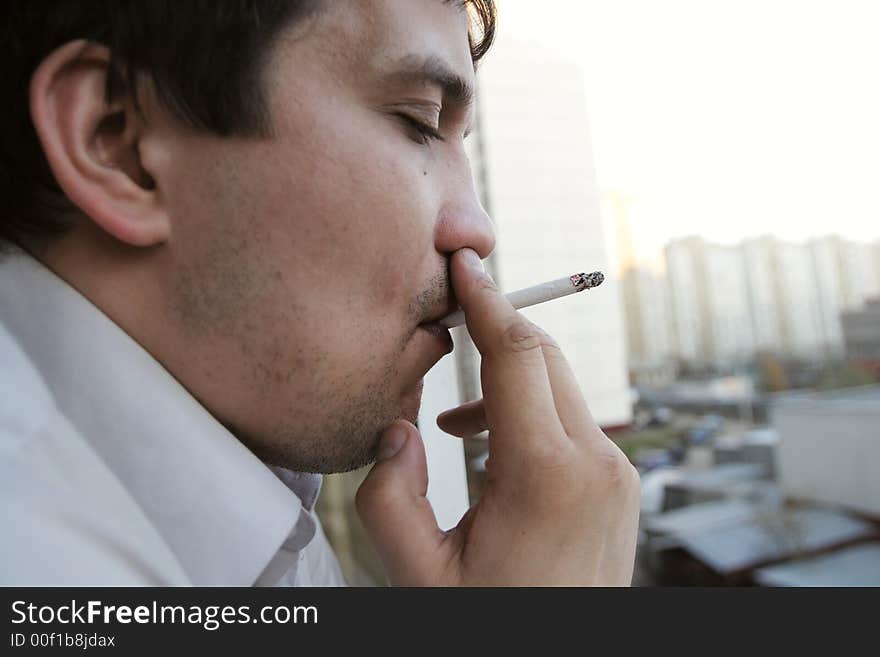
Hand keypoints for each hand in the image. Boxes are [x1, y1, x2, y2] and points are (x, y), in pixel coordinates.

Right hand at [356, 248, 639, 585]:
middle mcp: (596, 463)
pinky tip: (490, 450)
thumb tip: (398, 429)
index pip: (517, 354)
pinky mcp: (618, 485)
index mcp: (546, 474)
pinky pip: (571, 422)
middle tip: (446, 318)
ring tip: (453, 423)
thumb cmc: (489, 624)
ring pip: (558, 387)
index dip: (485, 300)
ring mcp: (616, 474)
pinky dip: (529, 413)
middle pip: (543, 357)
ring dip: (507, 380)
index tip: (464, 261)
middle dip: (495, 329)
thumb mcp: (417, 573)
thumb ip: (390, 493)